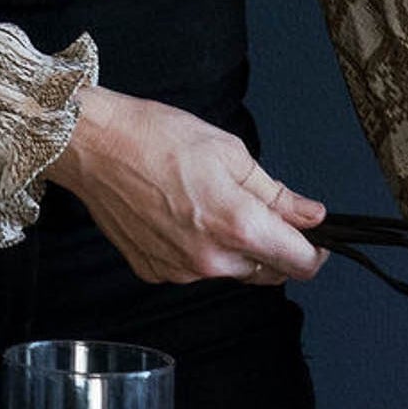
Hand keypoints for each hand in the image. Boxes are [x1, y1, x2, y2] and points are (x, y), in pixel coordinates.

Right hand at [44, 88, 325, 285]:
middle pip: (268, 271)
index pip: (300, 263)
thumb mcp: (230, 152)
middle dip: (272, 246)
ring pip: (230, 271)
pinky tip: (179, 215)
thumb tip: (310, 215)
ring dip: (233, 248)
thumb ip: (275, 193)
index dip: (314, 250)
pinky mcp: (154, 271)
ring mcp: (180, 270)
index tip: (312, 238)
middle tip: (254, 208)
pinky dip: (197, 249)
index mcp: (238, 226)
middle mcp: (211, 259)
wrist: (93, 144)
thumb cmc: (154, 137)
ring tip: (206, 204)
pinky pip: (193, 269)